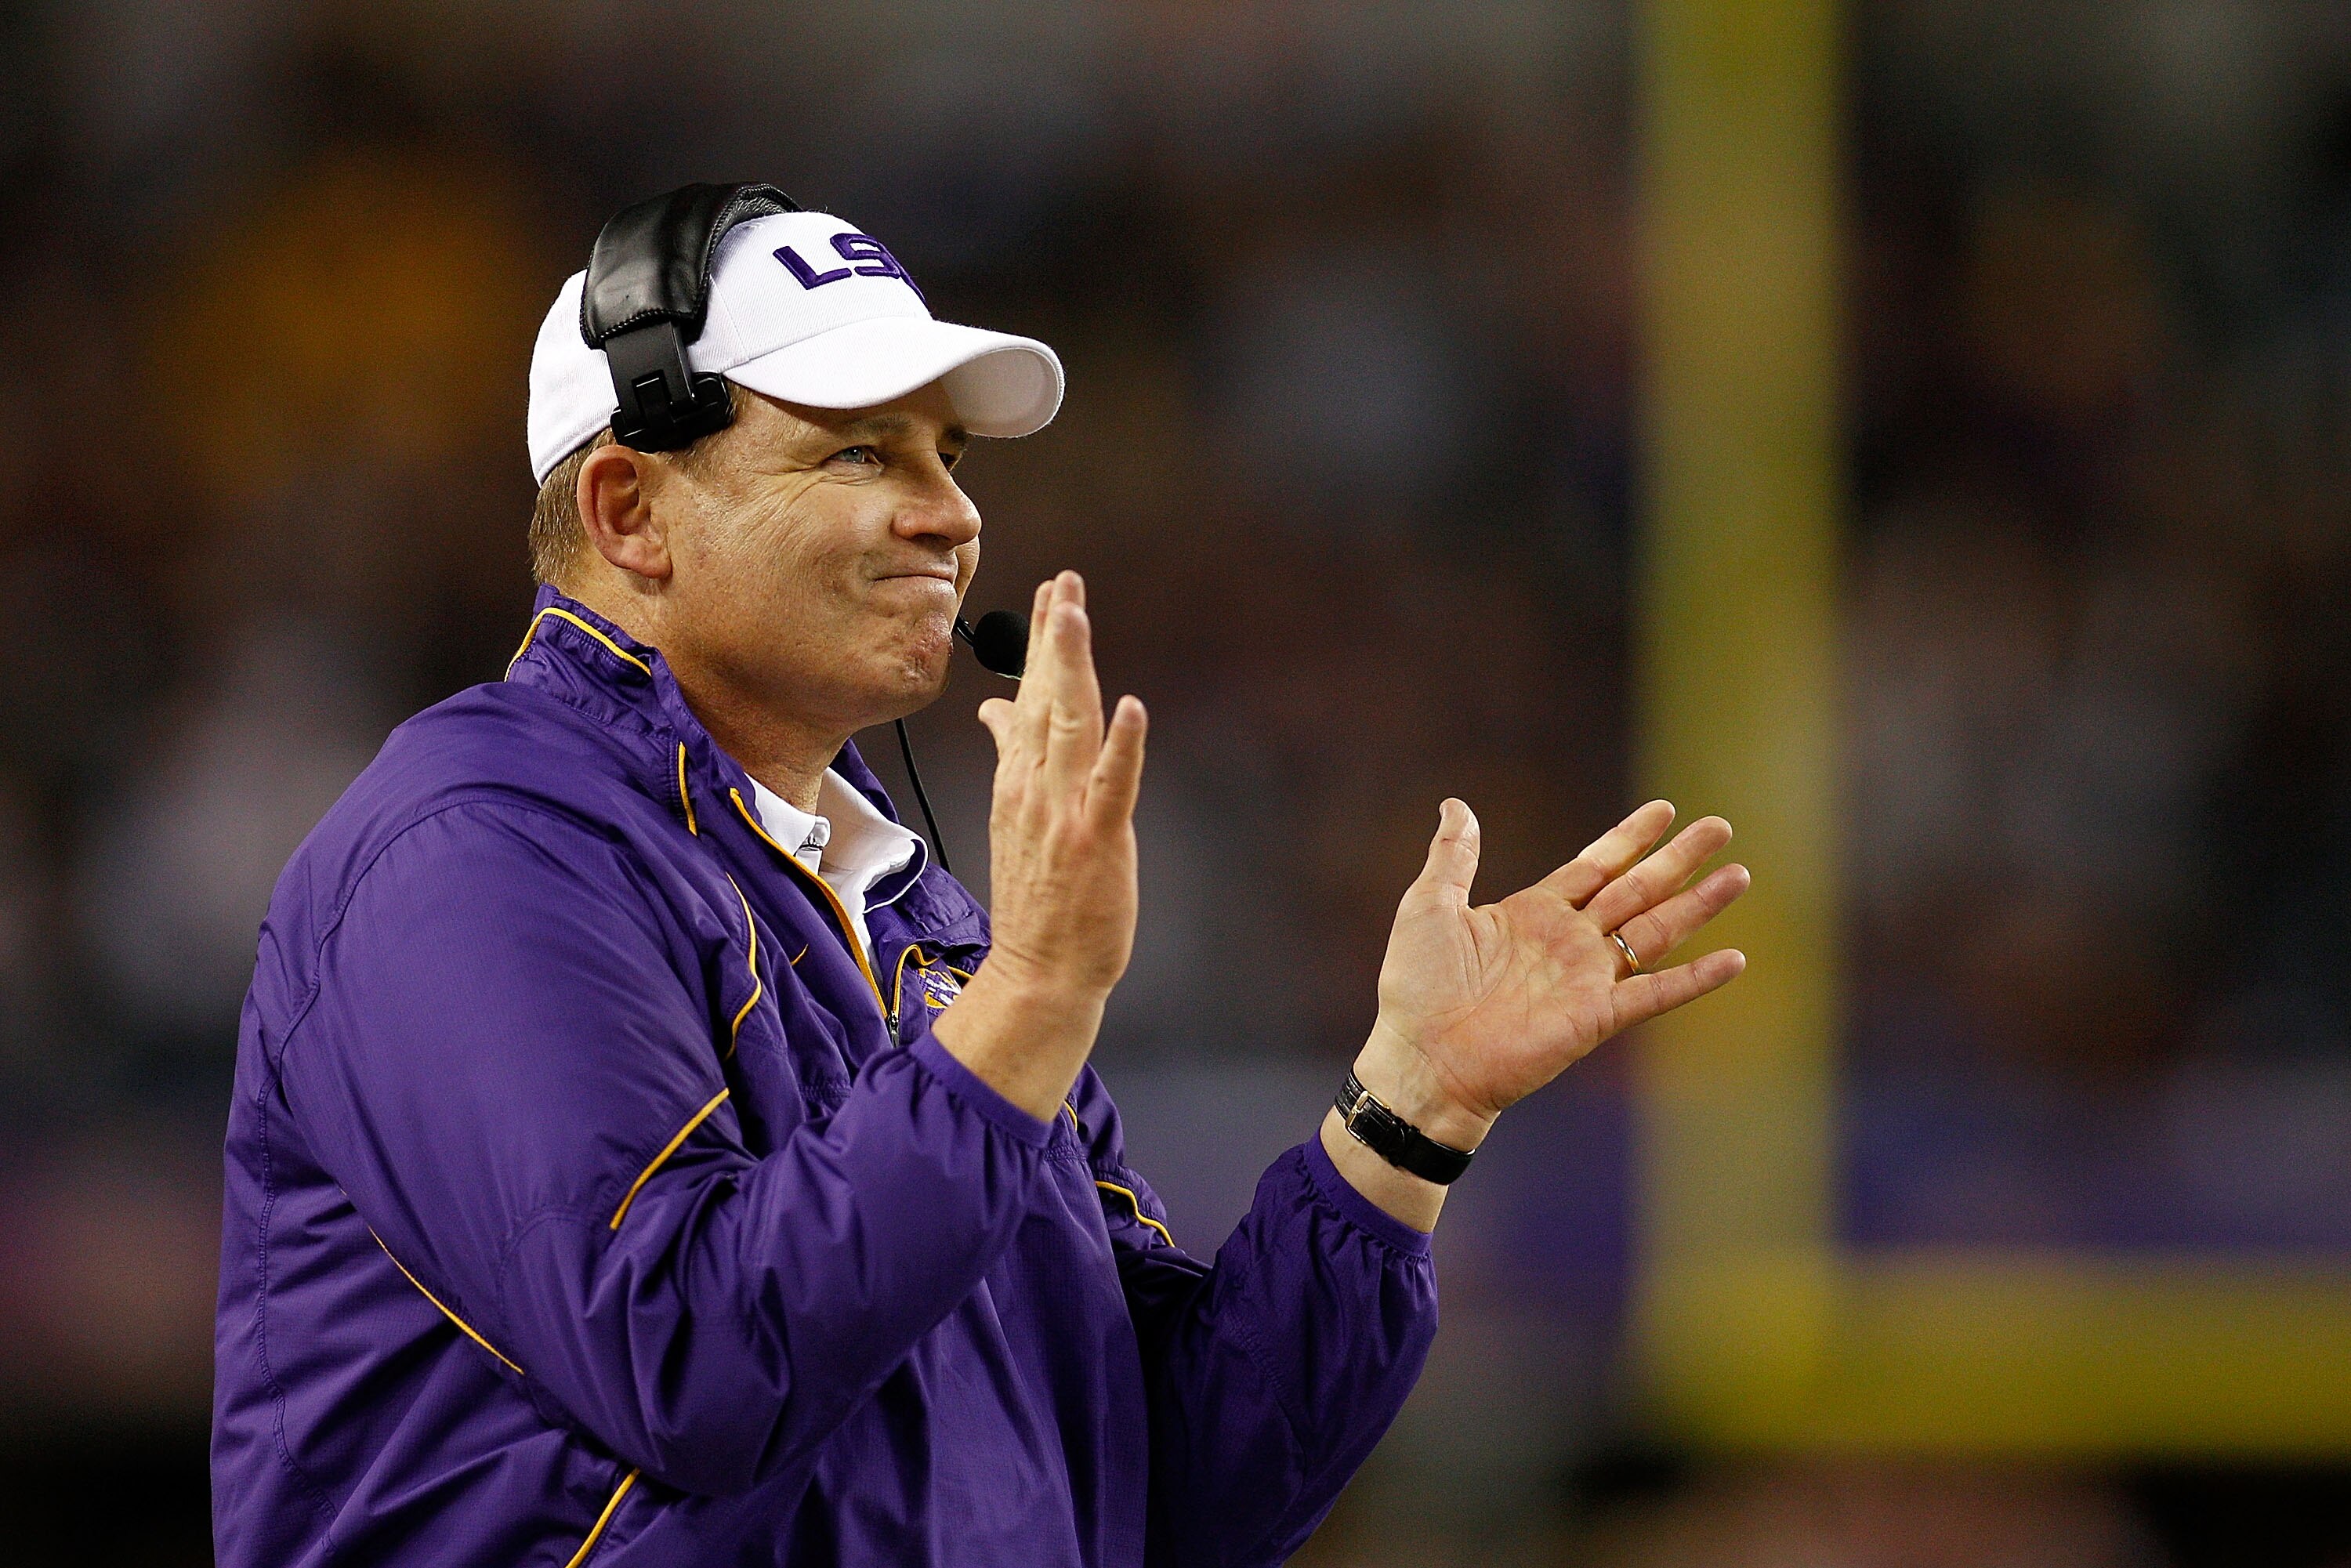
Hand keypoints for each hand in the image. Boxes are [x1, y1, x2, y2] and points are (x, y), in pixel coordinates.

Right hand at [931, 572, 1147, 1120]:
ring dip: (1073, 667)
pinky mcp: (1095, 839)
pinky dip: (1122, 744)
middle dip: (1055, 635)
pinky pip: (1112, 784)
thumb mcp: (1020, 814)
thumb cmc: (1040, 894)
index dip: (1042, 641)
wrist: (1039, 967)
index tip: (1051, 590)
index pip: (1032, 696)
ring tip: (1076, 614)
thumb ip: (1013, 755)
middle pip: (1047, 697)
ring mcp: (1063, 811)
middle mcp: (1036, 785)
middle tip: (1065, 581)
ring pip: (1071, 725)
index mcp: (1021, 777)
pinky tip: (1130, 706)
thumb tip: (997, 710)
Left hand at [1353, 799, 1747, 1151]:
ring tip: (1739, 875)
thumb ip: (1452, 855)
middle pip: (1637, 889)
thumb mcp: (1429, 906)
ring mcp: (1586, 979)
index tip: (1664, 809)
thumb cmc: (1417, 989)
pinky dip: (1696, 978)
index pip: (1595, 865)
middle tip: (1720, 826)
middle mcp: (1569, 941)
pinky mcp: (1596, 1017)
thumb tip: (1455, 804)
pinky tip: (1734, 959)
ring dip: (1698, 905)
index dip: (1630, 838)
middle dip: (1679, 859)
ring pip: (1656, 931)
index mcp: (1534, 912)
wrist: (1423, 1060)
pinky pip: (1655, 993)